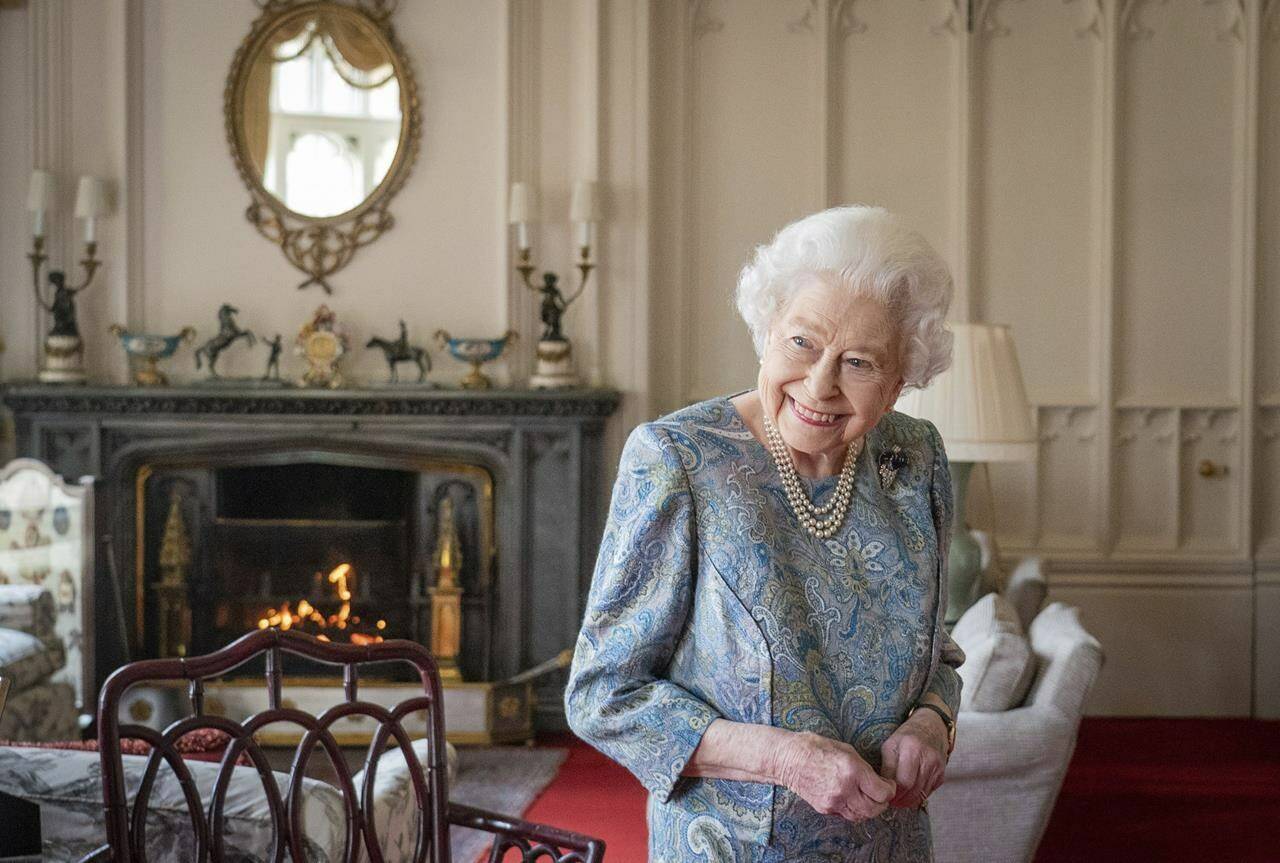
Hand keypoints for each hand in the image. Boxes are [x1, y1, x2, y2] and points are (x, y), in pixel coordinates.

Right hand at [773, 731, 896, 822]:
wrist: (788, 759)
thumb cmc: (816, 747)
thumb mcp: (846, 749)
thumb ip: (863, 768)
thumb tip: (876, 781)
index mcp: (852, 770)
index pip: (882, 793)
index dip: (890, 790)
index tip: (888, 785)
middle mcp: (845, 789)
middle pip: (875, 809)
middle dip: (882, 803)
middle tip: (881, 794)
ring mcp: (834, 802)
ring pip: (861, 816)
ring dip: (868, 809)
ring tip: (867, 798)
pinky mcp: (825, 809)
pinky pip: (846, 815)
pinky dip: (853, 810)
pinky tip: (851, 799)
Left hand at [879, 709, 948, 807]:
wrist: (932, 727)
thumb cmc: (908, 735)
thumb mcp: (891, 744)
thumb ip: (887, 766)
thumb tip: (883, 787)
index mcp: (911, 748)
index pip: (901, 781)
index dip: (892, 792)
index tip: (885, 795)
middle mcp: (927, 758)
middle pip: (912, 790)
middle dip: (899, 799)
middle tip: (891, 801)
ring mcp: (937, 767)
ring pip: (921, 794)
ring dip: (908, 801)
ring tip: (899, 800)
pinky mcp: (942, 774)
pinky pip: (929, 792)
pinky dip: (918, 796)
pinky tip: (910, 794)